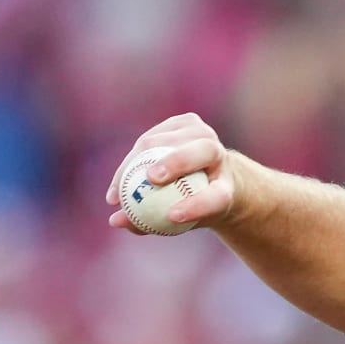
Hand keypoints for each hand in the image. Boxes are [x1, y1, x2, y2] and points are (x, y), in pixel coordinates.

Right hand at [106, 113, 241, 231]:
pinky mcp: (186, 121)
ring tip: (119, 190)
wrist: (213, 176)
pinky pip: (152, 137)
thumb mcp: (178, 221)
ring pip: (165, 142)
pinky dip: (134, 155)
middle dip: (175, 163)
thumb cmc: (194, 204)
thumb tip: (115, 221)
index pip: (216, 197)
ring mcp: (205, 133)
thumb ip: (149, 223)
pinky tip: (122, 175)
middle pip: (199, 153)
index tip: (172, 216)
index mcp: (229, 186)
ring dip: (139, 161)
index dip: (196, 206)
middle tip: (150, 179)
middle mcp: (221, 156)